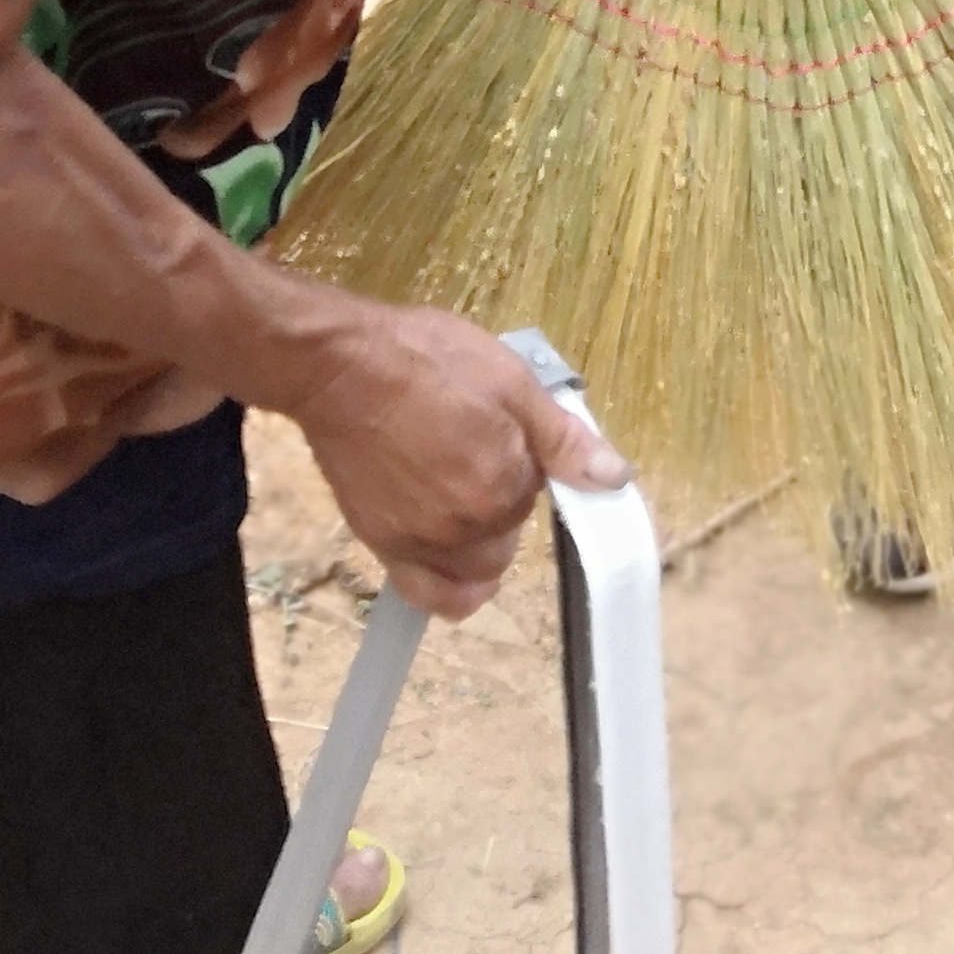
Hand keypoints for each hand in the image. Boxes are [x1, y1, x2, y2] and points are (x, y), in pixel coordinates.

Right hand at [286, 299, 626, 619]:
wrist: (339, 366)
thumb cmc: (424, 358)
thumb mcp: (509, 379)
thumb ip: (563, 439)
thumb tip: (614, 478)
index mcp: (504, 484)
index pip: (538, 491)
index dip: (524, 459)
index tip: (502, 430)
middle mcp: (465, 527)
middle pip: (508, 531)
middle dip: (503, 499)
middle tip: (473, 449)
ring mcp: (421, 543)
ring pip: (474, 564)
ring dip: (476, 535)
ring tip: (449, 482)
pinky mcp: (382, 545)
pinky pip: (428, 594)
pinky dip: (452, 593)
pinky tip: (461, 578)